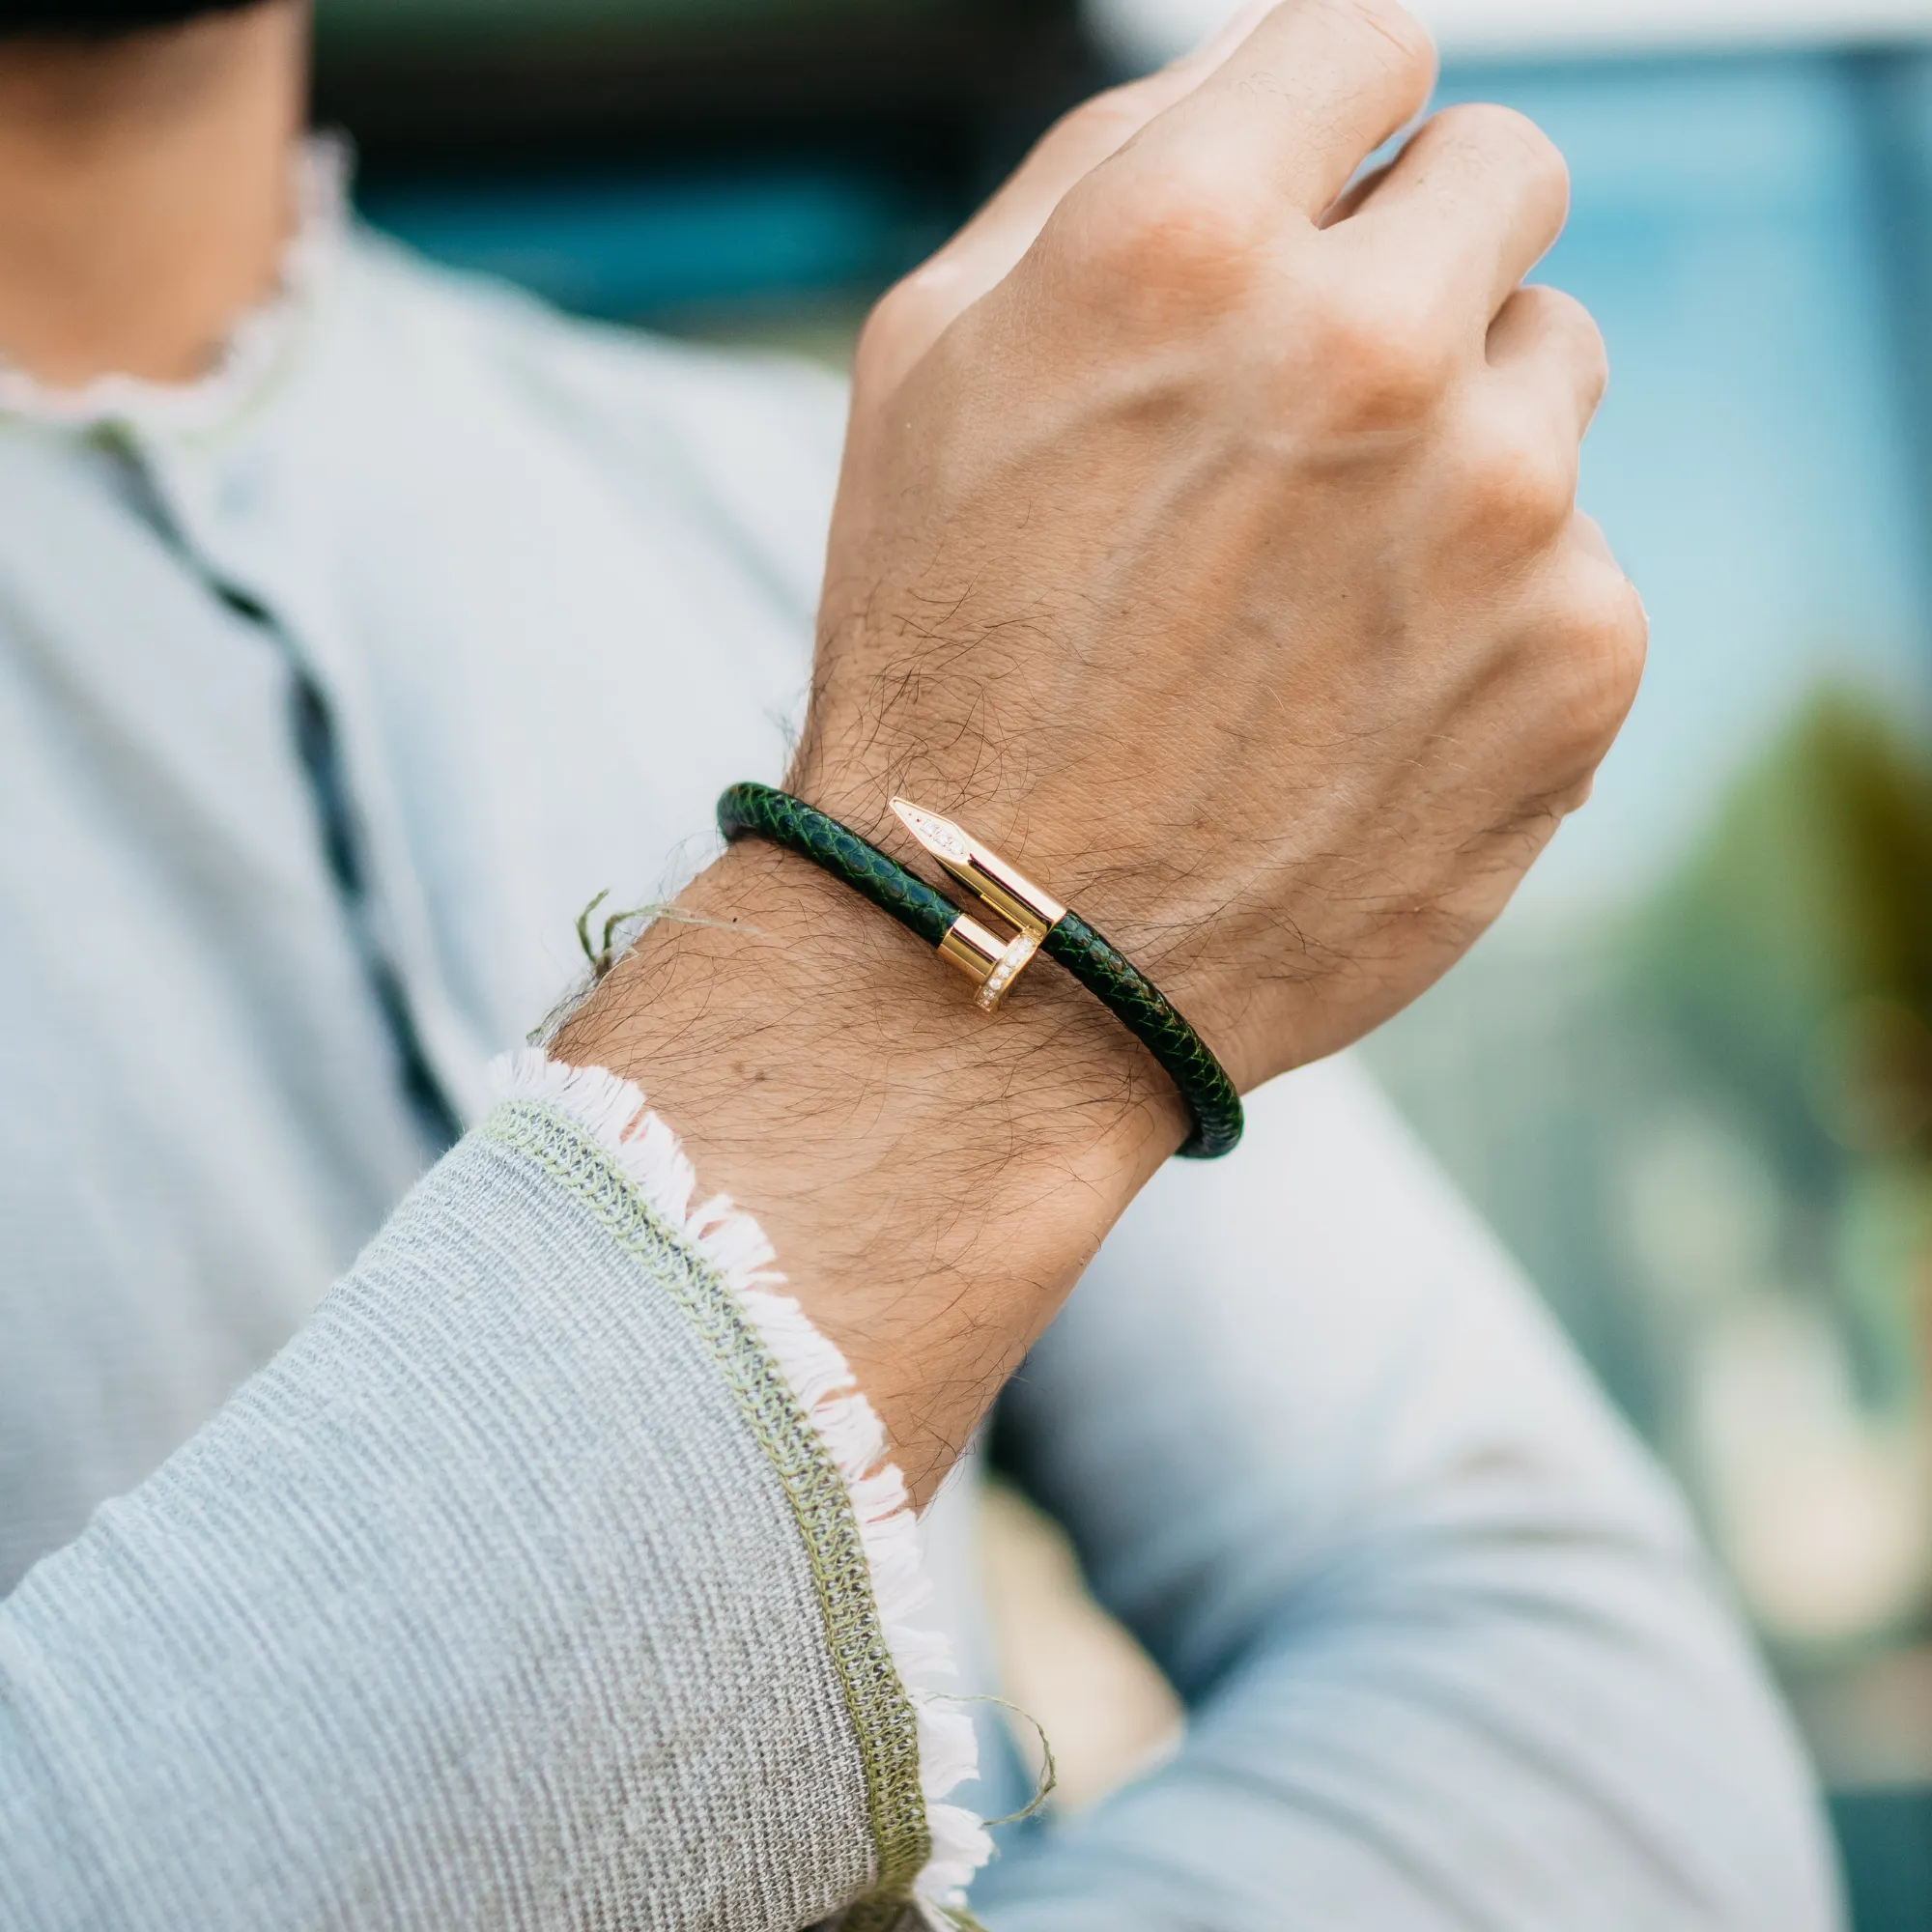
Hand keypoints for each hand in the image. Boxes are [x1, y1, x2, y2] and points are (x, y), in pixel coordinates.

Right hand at [563, 0, 1641, 1495]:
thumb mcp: (930, 367)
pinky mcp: (1579, 657)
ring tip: (1317, 580)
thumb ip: (1104, 174)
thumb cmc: (944, 662)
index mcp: (1186, 244)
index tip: (1316, 194)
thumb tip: (1265, 94)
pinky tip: (1362, 694)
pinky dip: (1489, 600)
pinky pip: (1576, 550)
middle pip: (1506, 172)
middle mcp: (1366, 351)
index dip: (1331, 119)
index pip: (1370, 40)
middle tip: (1323, 392)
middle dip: (1418, 251)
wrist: (1011, 955)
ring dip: (1459, 433)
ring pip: (1554, 366)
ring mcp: (1500, 510)